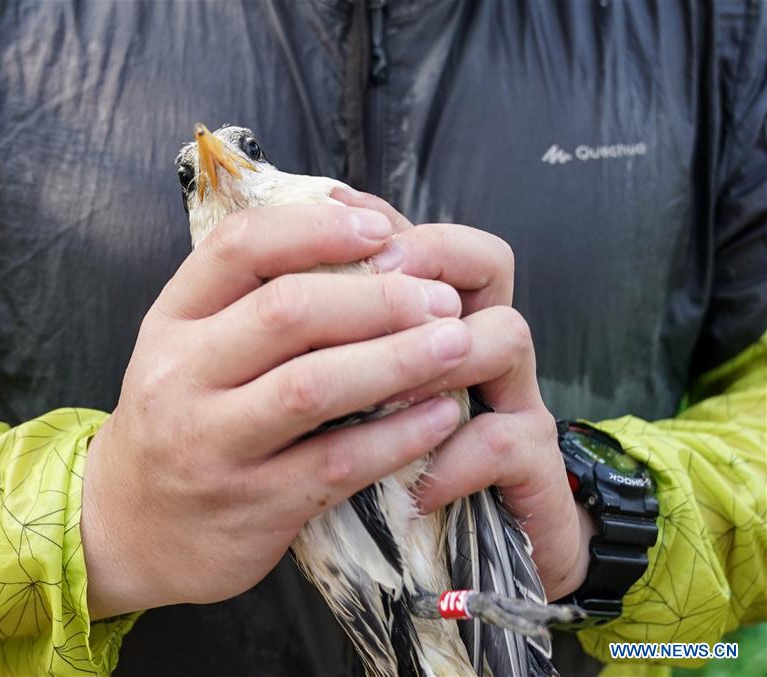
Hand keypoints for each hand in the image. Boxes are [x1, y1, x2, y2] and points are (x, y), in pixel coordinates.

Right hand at [82, 203, 474, 617]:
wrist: (129, 526)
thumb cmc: (180, 419)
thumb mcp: (188, 347)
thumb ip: (249, 297)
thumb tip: (349, 223)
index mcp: (170, 322)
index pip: (237, 248)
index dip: (315, 230)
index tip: (381, 229)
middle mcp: (181, 377)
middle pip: (286, 313)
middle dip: (377, 298)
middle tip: (441, 298)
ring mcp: (212, 446)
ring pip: (312, 388)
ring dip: (397, 360)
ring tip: (457, 343)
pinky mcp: (251, 507)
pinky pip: (336, 464)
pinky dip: (395, 436)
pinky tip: (440, 416)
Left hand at [335, 190, 595, 601]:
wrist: (469, 551)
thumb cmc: (392, 463)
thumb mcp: (357, 397)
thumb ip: (336, 343)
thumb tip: (283, 276)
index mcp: (444, 322)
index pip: (434, 240)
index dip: (392, 221)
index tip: (338, 215)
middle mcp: (485, 347)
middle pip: (486, 262)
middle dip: (423, 261)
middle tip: (368, 281)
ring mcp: (518, 402)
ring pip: (506, 336)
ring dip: (436, 357)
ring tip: (378, 392)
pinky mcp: (536, 467)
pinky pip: (504, 443)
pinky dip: (452, 462)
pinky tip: (413, 489)